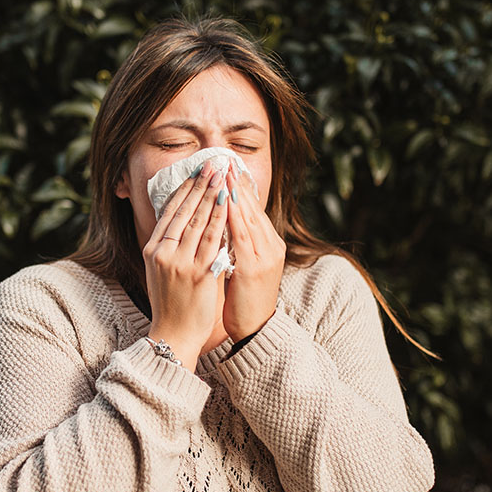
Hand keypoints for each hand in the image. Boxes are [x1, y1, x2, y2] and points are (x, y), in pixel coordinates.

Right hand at [143, 160, 229, 367]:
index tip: (196, 172)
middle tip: (213, 164)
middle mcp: (164, 253)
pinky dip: (221, 220)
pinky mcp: (198, 274)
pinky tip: (229, 204)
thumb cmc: (171, 303)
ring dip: (213, 195)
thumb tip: (182, 221)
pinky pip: (212, 241)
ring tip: (223, 176)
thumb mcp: (161, 270)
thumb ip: (170, 247)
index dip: (184, 189)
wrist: (173, 334)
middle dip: (200, 185)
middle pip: (184, 211)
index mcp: (153, 249)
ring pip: (199, 222)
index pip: (170, 212)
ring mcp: (180, 263)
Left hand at [223, 165, 284, 340]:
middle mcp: (270, 246)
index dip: (240, 188)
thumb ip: (236, 245)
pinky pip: (243, 236)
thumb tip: (220, 223)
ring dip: (235, 193)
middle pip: (252, 208)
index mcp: (268, 245)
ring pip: (249, 217)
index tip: (226, 168)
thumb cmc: (245, 300)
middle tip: (223, 160)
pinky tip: (225, 202)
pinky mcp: (254, 267)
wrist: (255, 330)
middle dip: (237, 183)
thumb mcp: (243, 266)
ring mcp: (265, 256)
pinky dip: (234, 217)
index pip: (253, 210)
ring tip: (224, 173)